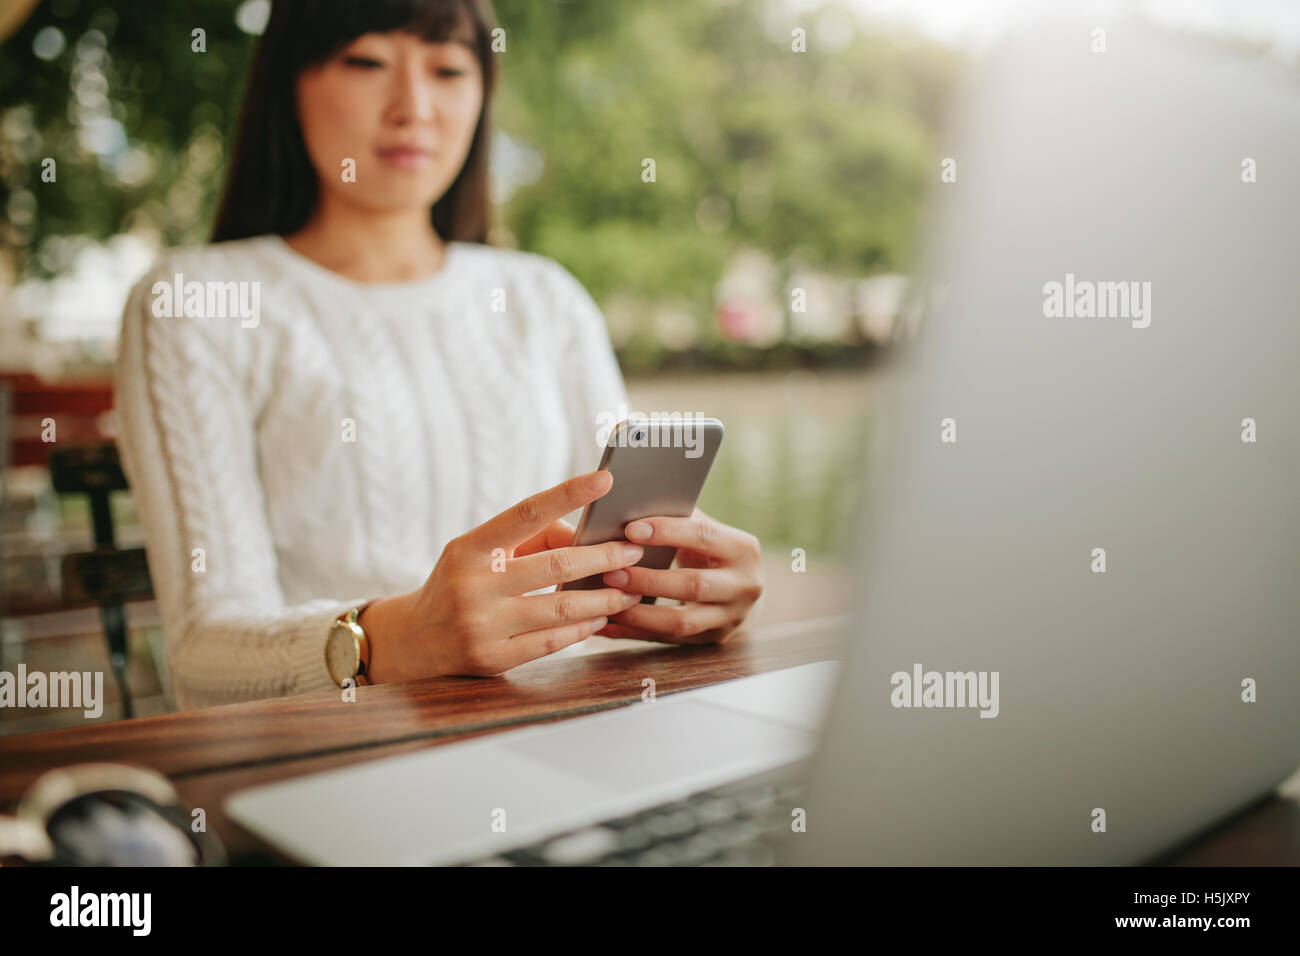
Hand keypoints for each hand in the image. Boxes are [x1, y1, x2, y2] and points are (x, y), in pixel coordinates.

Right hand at [364, 471, 644, 681]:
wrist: (412, 641)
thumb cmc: (461, 583)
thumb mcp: (479, 552)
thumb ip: (529, 539)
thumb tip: (583, 536)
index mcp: (470, 548)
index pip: (525, 513)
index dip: (567, 494)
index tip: (605, 479)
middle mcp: (473, 585)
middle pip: (555, 565)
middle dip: (603, 557)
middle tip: (635, 550)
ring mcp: (482, 625)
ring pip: (560, 609)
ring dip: (603, 598)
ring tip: (631, 589)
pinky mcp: (492, 659)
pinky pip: (551, 641)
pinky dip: (583, 629)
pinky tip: (602, 618)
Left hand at [596, 508, 763, 643]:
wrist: (743, 588)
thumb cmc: (711, 549)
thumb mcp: (706, 530)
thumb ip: (678, 520)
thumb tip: (627, 509)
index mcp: (743, 549)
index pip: (703, 536)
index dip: (667, 532)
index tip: (630, 530)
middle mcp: (744, 586)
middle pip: (693, 585)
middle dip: (649, 580)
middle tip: (610, 572)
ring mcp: (731, 618)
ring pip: (681, 622)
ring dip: (639, 614)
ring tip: (606, 602)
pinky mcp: (714, 639)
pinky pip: (668, 640)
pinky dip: (635, 633)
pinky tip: (608, 625)